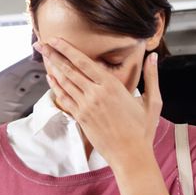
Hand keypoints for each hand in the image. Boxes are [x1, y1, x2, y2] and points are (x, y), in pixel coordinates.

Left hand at [34, 37, 161, 167]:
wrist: (130, 155)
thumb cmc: (142, 129)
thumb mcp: (152, 101)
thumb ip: (152, 76)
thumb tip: (154, 56)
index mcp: (112, 86)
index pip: (84, 62)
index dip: (67, 49)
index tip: (56, 39)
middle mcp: (96, 93)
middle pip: (70, 69)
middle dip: (54, 54)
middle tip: (41, 44)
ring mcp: (86, 106)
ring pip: (64, 83)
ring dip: (53, 68)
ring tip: (44, 56)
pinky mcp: (81, 118)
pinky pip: (64, 99)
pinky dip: (55, 87)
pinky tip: (50, 78)